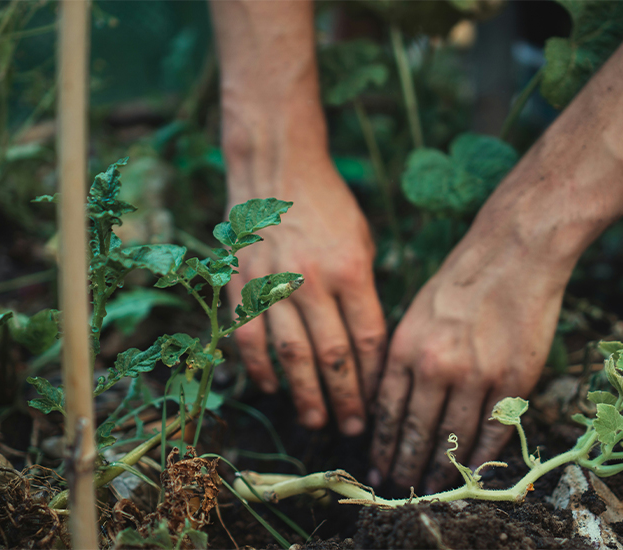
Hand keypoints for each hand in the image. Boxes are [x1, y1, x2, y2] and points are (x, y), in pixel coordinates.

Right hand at [226, 158, 386, 435]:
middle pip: (332, 355)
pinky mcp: (242, 283)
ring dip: (304, 394)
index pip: (368, 338)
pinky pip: (250, 336)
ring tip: (316, 421)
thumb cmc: (329, 206)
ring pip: (291, 355)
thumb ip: (364, 291)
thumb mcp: (362, 241)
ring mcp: (273, 283)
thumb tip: (367, 344)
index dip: (374, 377)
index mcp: (351, 270)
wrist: (277, 169)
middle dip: (345, 398)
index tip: (379, 402)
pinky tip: (272, 388)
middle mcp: (312, 281)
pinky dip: (260, 367)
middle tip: (352, 429)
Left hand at [370, 216, 569, 492]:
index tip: (377, 467)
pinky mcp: (513, 380)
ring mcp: (476, 375)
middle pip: (416, 431)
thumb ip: (403, 357)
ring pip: (453, 439)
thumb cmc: (461, 279)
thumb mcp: (415, 312)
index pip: (387, 411)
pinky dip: (481, 457)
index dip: (382, 445)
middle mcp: (435, 366)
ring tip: (432, 486)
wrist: (513, 253)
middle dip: (405, 465)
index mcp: (405, 347)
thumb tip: (391, 403)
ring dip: (441, 468)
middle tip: (399, 487)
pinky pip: (493, 431)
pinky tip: (471, 472)